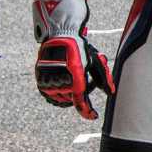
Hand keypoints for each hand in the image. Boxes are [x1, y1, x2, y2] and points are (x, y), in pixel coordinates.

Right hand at [31, 0, 109, 118]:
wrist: (60, 36)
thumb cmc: (80, 48)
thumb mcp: (95, 61)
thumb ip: (104, 78)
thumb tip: (111, 93)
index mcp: (76, 76)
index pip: (81, 101)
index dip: (88, 112)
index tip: (94, 116)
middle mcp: (61, 80)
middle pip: (73, 100)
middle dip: (81, 95)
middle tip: (86, 81)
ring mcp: (49, 80)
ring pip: (61, 100)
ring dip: (69, 96)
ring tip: (74, 81)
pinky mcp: (40, 79)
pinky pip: (50, 97)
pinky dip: (57, 96)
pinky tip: (63, 89)